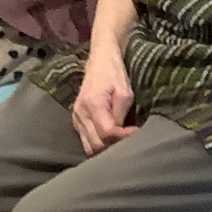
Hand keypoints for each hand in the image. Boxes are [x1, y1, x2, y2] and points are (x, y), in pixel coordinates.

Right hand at [70, 41, 136, 155]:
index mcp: (93, 105)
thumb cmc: (114, 74)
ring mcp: (76, 119)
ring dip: (105, 149)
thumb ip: (121, 115)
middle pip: (96, 145)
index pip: (107, 133)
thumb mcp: (124, 92)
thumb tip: (123, 135)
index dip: (123, 138)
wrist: (100, 61)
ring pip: (89, 148)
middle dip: (114, 147)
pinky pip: (86, 141)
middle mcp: (80, 114)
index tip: (136, 133)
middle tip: (130, 141)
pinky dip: (99, 145)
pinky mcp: (76, 121)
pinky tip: (111, 140)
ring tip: (120, 143)